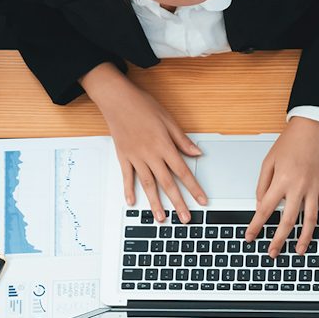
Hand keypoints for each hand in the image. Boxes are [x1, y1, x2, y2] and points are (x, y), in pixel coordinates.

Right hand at [83, 63, 207, 222]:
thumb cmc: (142, 105)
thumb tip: (197, 153)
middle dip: (178, 203)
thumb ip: (182, 139)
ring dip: (155, 203)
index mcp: (164, 146)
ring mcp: (135, 157)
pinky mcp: (123, 156)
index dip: (194, 188)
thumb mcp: (168, 119)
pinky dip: (128, 190)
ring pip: (147, 185)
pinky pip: (127, 177)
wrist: (116, 98)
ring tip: (161, 218)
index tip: (202, 201)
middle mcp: (150, 155)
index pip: (183, 171)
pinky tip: (132, 203)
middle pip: (167, 183)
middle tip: (185, 219)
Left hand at [245, 116, 318, 255]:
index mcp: (282, 180)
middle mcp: (299, 186)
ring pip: (310, 219)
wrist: (311, 129)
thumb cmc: (289, 143)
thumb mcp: (268, 162)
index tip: (250, 237)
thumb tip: (261, 205)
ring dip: (305, 237)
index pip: (265, 209)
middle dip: (279, 239)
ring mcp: (314, 188)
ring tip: (299, 250)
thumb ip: (262, 185)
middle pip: (288, 220)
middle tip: (273, 252)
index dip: (256, 225)